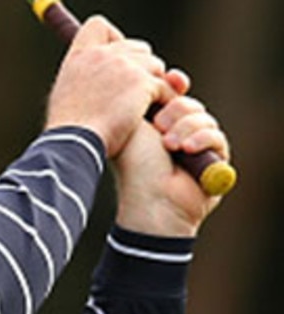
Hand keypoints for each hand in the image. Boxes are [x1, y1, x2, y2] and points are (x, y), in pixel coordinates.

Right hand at [44, 16, 176, 157]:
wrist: (74, 145)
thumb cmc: (69, 132)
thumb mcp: (66, 98)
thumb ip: (84, 80)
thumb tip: (97, 80)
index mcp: (79, 57)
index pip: (98, 26)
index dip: (113, 39)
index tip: (115, 59)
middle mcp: (102, 55)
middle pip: (137, 47)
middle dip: (141, 68)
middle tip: (137, 92)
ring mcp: (124, 66)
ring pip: (155, 66)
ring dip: (153, 85)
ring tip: (143, 108)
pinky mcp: (142, 83)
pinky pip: (165, 88)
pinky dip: (163, 103)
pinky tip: (154, 120)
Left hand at [113, 75, 230, 236]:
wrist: (148, 201)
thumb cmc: (133, 167)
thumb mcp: (134, 126)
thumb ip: (146, 100)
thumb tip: (165, 76)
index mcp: (155, 125)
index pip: (173, 95)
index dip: (173, 86)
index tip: (170, 80)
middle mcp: (176, 135)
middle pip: (188, 103)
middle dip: (176, 110)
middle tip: (159, 126)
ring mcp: (197, 147)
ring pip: (203, 117)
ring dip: (185, 128)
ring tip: (168, 145)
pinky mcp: (215, 160)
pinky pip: (217, 137)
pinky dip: (201, 140)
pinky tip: (185, 149)